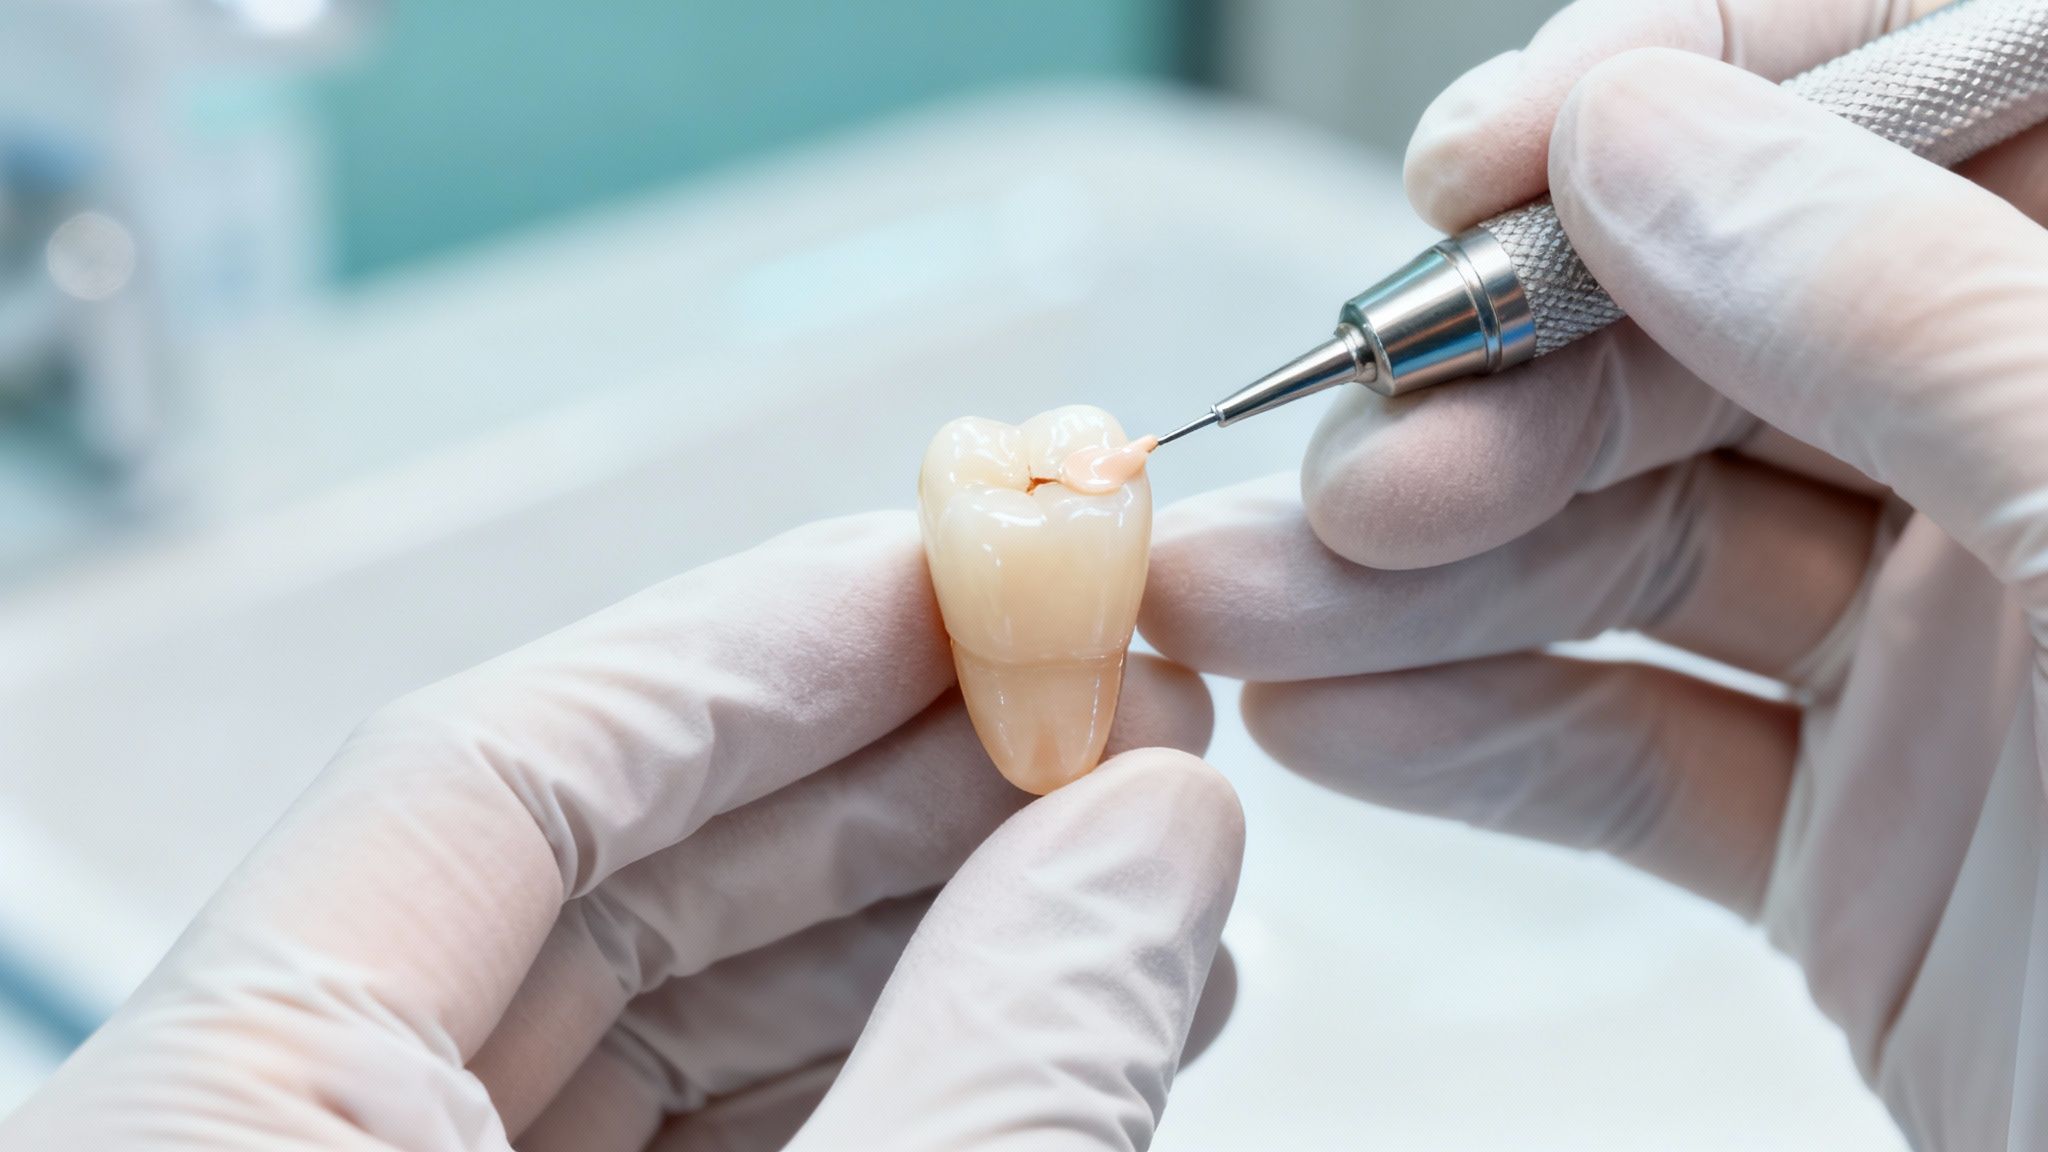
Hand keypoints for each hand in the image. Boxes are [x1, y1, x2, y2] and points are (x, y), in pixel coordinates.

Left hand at [2, 512, 1240, 1151]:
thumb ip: (994, 1071)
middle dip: (874, 786)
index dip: (755, 644)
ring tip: (1116, 882)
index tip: (975, 571)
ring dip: (902, 938)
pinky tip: (1033, 1034)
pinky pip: (679, 1147)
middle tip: (1100, 718)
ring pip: (648, 1025)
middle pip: (583, 883)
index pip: (486, 770)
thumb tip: (1158, 842)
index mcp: (214, 1132)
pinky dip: (866, 1081)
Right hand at [1140, 0, 2047, 1145]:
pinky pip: (1644, 744)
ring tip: (1247, 610)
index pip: (1918, 82)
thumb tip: (1641, 142)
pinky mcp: (1871, 834)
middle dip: (1502, 391)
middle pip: (1723, 328)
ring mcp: (1962, 653)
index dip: (1687, 83)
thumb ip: (1912, 317)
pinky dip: (1479, 733)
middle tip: (1345, 470)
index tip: (1480, 165)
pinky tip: (1340, 727)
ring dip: (1428, 574)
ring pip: (1646, 547)